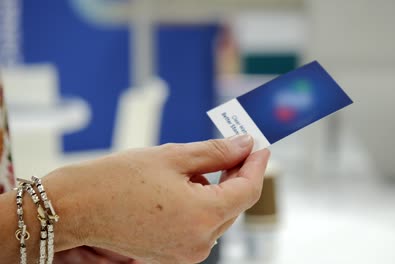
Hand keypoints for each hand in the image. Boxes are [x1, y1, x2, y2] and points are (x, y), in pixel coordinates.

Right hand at [45, 135, 269, 262]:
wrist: (75, 207)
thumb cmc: (115, 181)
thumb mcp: (173, 157)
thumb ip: (216, 152)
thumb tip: (244, 145)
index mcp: (201, 217)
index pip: (246, 190)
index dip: (257, 165)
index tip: (260, 147)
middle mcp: (198, 242)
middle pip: (234, 204)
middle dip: (238, 175)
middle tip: (236, 149)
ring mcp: (185, 253)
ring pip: (218, 216)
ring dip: (217, 190)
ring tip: (198, 167)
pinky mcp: (173, 254)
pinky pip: (201, 226)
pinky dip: (202, 205)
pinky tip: (186, 186)